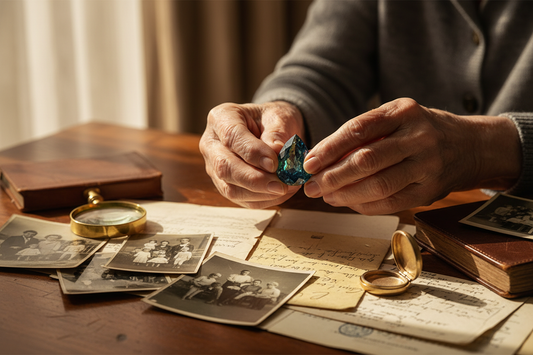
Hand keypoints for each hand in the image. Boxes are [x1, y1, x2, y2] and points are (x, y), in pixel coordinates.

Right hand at [200, 101, 304, 208]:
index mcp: (221, 118)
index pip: (232, 137)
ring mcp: (214, 167)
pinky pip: (240, 199)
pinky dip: (262, 200)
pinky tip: (280, 194)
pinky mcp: (224, 184)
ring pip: (230, 188)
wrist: (270, 128)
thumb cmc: (272, 120)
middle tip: (281, 185)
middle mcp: (211, 144)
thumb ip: (276, 134)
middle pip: (225, 167)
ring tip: (285, 188)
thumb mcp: (278, 117)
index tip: (275, 163)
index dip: (253, 153)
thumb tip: (276, 153)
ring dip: (259, 193)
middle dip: (254, 180)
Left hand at [303, 98, 520, 214]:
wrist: (470, 146)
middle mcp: (418, 137)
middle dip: (332, 176)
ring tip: (326, 196)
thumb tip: (320, 158)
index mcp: (404, 112)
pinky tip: (349, 202)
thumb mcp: (397, 117)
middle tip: (311, 186)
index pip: (358, 129)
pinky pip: (391, 203)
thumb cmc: (421, 131)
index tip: (308, 163)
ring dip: (346, 194)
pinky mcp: (430, 191)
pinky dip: (365, 206)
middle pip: (366, 160)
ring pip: (378, 185)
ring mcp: (427, 165)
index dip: (329, 148)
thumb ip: (363, 133)